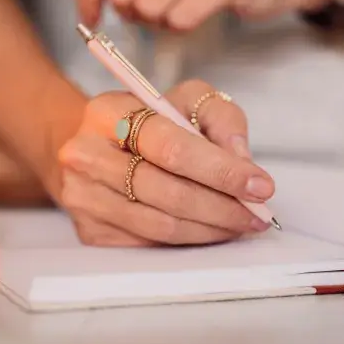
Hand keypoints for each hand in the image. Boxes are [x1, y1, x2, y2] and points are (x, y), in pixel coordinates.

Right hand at [55, 79, 274, 246]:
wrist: (94, 146)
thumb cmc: (149, 123)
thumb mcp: (186, 101)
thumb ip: (221, 119)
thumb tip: (242, 161)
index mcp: (109, 112)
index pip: (172, 147)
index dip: (221, 170)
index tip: (260, 186)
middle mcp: (87, 154)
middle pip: (168, 191)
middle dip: (222, 206)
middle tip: (257, 214)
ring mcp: (83, 196)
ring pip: (161, 225)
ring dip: (210, 229)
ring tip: (240, 223)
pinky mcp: (88, 230)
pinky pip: (149, 243)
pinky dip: (187, 240)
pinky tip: (209, 229)